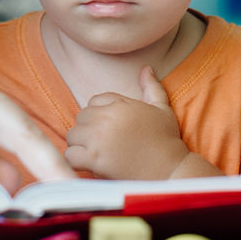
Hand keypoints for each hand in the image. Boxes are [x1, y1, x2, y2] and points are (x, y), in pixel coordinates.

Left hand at [64, 66, 191, 178]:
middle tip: (104, 144)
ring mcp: (98, 138)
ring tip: (97, 154)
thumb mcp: (162, 109)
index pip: (94, 102)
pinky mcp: (94, 158)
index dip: (101, 116)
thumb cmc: (166, 140)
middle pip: (81, 117)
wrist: (169, 171)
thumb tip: (146, 68)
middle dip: (89, 129)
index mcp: (120, 104)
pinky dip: (76, 162)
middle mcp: (107, 117)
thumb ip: (151, 87)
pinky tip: (90, 165)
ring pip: (73, 135)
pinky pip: (70, 155)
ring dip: (81, 145)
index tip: (112, 130)